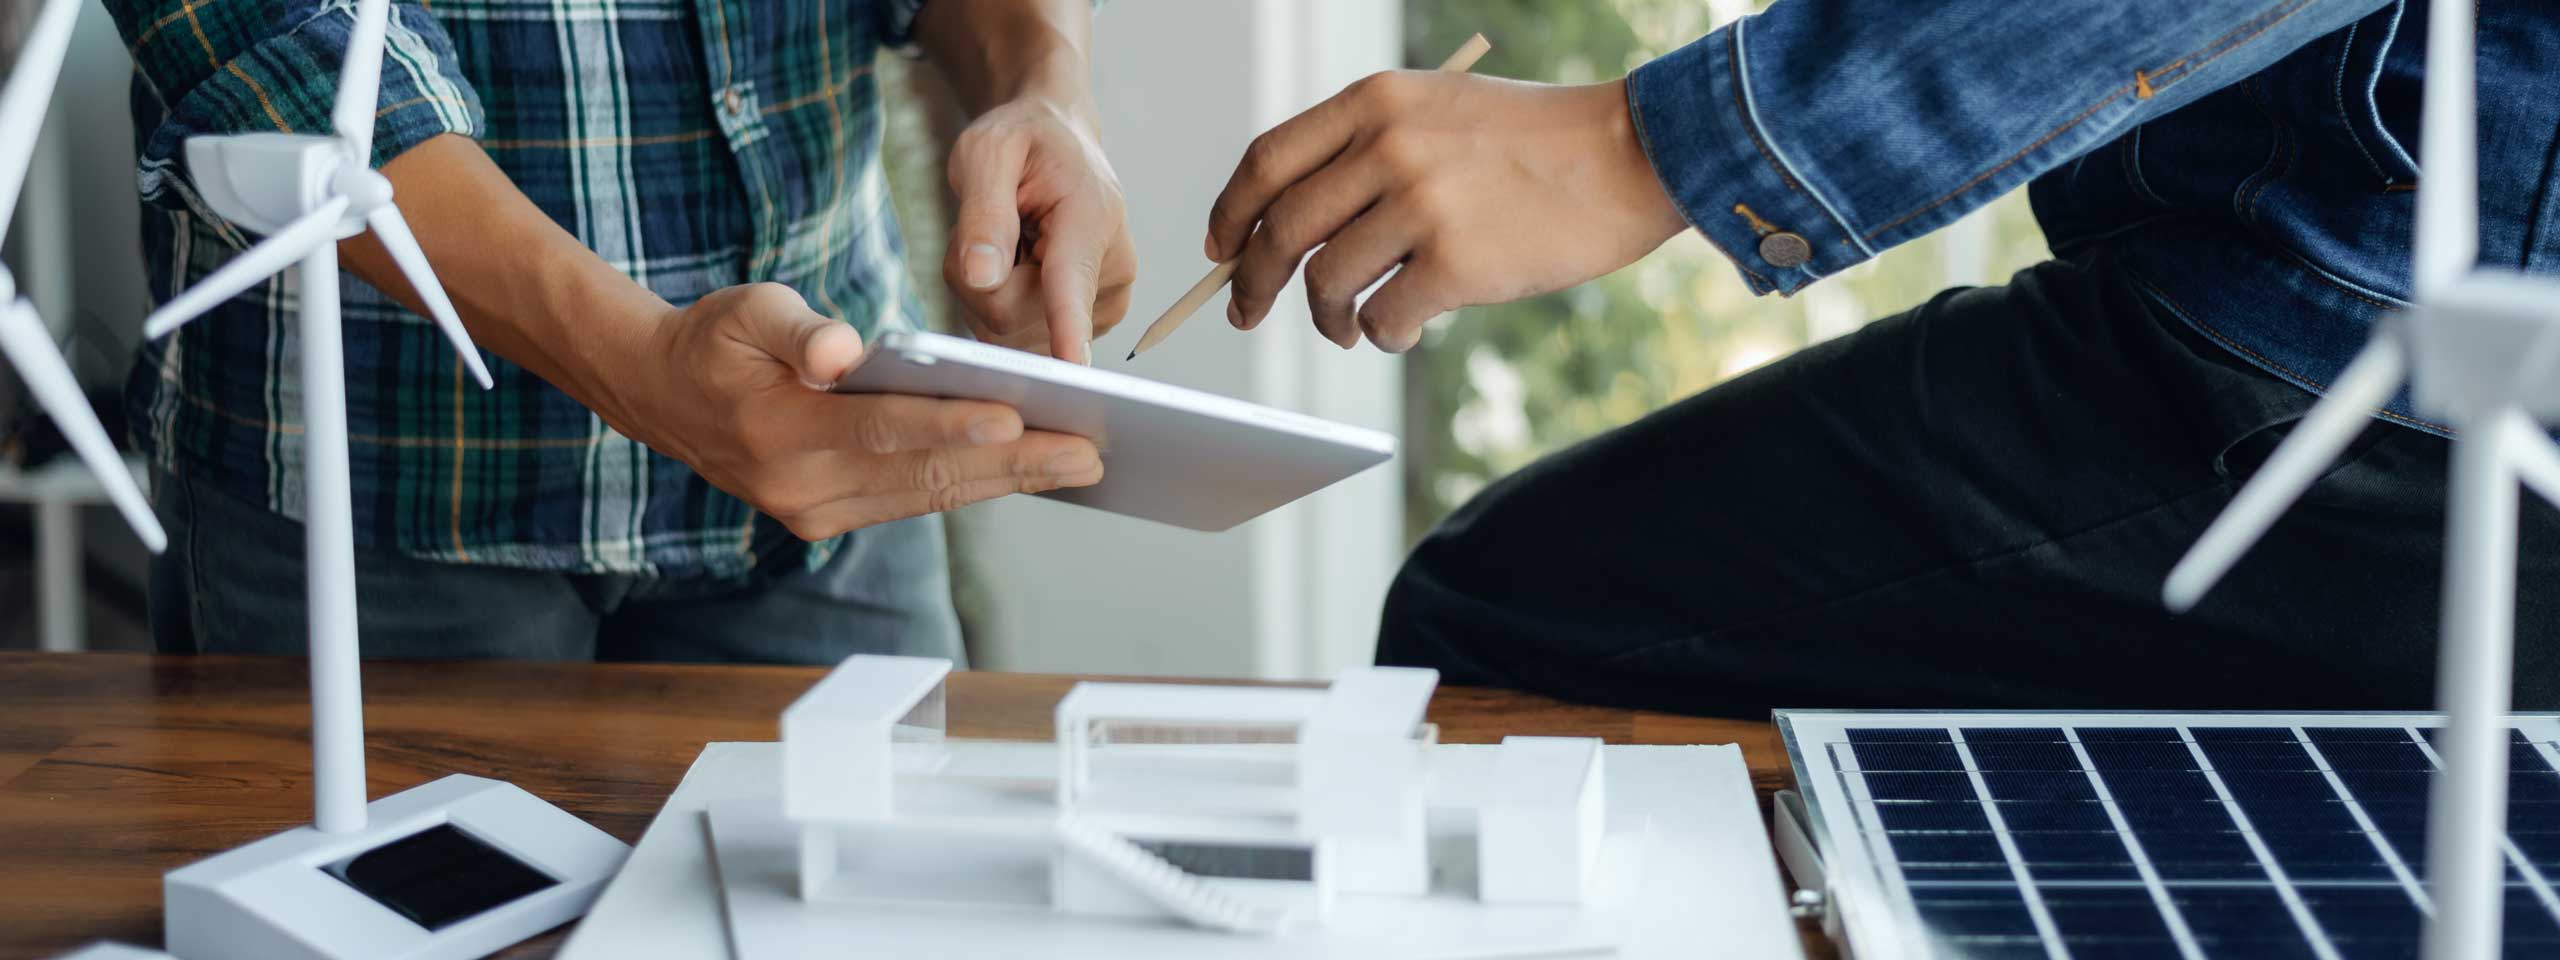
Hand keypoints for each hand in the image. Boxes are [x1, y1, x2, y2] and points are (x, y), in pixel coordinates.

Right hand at [600, 283, 1104, 539]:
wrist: (661, 396)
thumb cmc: (715, 340)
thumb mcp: (745, 312)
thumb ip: (797, 330)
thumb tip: (841, 354)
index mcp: (778, 434)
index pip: (881, 429)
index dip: (948, 425)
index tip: (1014, 419)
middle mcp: (801, 488)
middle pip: (923, 475)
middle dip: (1012, 464)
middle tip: (1088, 451)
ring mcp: (817, 513)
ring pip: (929, 495)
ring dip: (1007, 481)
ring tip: (1079, 463)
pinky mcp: (832, 517)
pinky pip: (915, 500)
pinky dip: (973, 484)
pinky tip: (1029, 469)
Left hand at [944, 96, 1135, 364]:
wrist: (1058, 144)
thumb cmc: (1024, 140)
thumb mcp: (989, 152)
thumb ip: (984, 213)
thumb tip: (982, 276)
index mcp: (1091, 218)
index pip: (1072, 282)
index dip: (1068, 326)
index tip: (1074, 368)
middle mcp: (1110, 271)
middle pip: (1011, 314)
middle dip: (976, 279)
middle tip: (984, 227)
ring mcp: (1100, 306)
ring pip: (1006, 331)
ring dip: (982, 291)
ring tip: (1004, 239)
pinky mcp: (1083, 328)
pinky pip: (1012, 337)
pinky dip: (994, 304)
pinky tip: (1013, 265)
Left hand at [1206, 73, 1687, 351]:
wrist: (1628, 156)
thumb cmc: (1533, 142)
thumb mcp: (1438, 110)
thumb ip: (1366, 150)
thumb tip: (1283, 228)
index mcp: (1376, 101)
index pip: (1267, 160)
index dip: (1230, 212)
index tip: (1220, 248)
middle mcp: (1389, 147)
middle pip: (1280, 228)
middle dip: (1251, 281)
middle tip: (1246, 309)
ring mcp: (1422, 204)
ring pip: (1326, 281)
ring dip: (1325, 318)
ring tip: (1348, 327)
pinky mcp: (1457, 262)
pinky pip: (1383, 318)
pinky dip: (1382, 335)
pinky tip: (1402, 331)